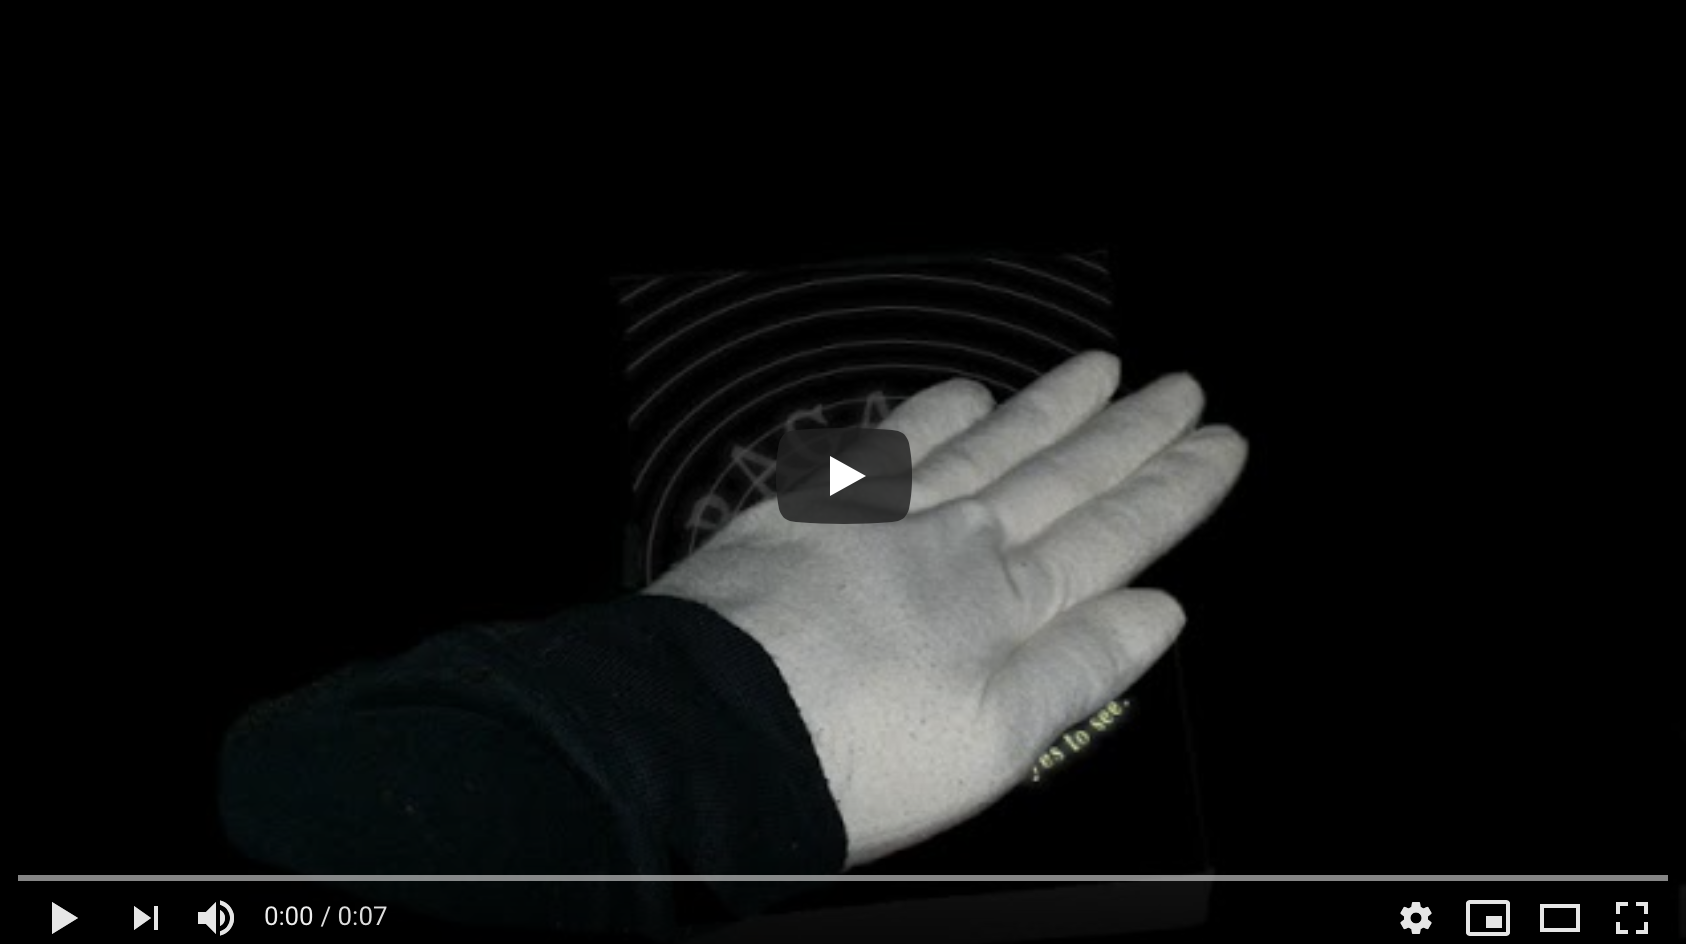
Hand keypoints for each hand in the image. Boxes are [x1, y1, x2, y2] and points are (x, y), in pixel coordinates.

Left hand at [646, 351, 1245, 867]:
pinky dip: (937, 414)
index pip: (1114, 536)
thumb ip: (1080, 667)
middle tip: (1183, 389)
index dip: (1175, 489)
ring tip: (1102, 370)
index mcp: (1009, 611)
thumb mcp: (996, 745)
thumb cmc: (854, 760)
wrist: (713, 731)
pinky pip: (893, 443)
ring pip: (990, 447)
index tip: (1221, 445)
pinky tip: (968, 393)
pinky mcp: (814, 511)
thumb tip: (1159, 610)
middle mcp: (958, 546)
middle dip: (1131, 435)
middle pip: (1063, 478)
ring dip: (1050, 409)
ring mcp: (885, 518)